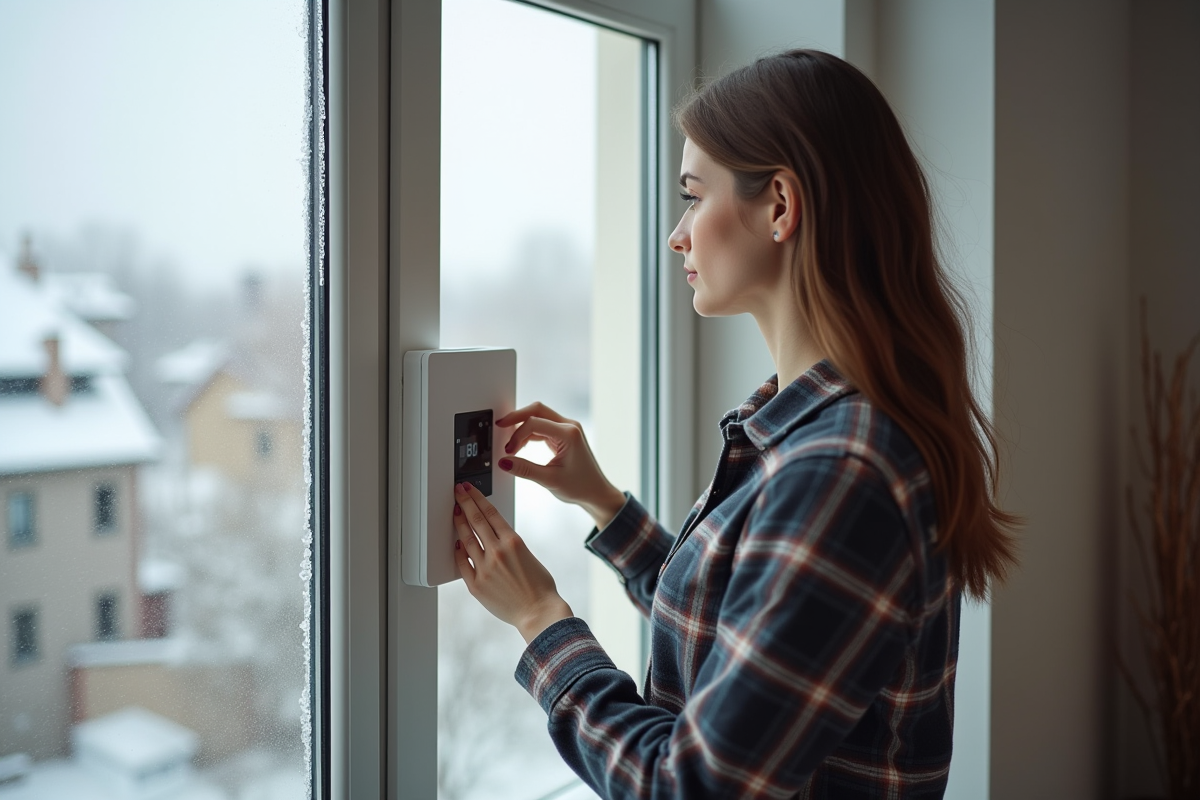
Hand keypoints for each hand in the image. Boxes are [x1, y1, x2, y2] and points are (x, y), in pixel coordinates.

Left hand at [451, 481, 572, 643]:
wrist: (538, 612)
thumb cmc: (540, 587)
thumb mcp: (529, 556)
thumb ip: (511, 545)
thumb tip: (495, 538)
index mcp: (513, 541)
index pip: (490, 512)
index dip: (477, 498)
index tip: (469, 490)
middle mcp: (497, 551)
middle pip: (476, 520)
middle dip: (465, 503)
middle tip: (457, 492)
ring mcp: (485, 568)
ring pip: (466, 539)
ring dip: (459, 523)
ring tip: (455, 513)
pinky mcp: (476, 585)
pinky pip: (462, 564)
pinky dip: (458, 552)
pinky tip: (456, 543)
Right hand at [496, 402, 626, 529]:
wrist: (596, 492)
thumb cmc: (581, 487)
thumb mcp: (549, 480)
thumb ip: (525, 469)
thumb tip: (504, 461)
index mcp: (569, 434)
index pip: (535, 423)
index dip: (517, 435)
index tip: (508, 451)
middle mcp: (569, 427)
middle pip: (537, 410)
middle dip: (517, 417)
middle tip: (500, 425)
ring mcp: (567, 429)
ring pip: (539, 416)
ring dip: (522, 426)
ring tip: (511, 444)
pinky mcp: (564, 435)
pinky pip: (543, 426)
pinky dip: (529, 433)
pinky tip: (521, 444)